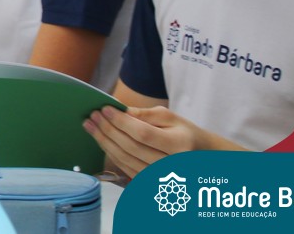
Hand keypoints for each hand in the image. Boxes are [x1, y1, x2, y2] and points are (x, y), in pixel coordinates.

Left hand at [83, 105, 217, 179]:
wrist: (202, 159)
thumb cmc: (184, 134)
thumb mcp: (171, 118)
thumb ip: (145, 114)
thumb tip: (119, 111)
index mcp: (179, 145)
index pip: (143, 134)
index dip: (121, 122)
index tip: (105, 109)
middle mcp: (171, 166)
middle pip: (131, 148)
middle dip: (108, 130)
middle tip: (92, 116)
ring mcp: (161, 179)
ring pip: (126, 160)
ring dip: (105, 142)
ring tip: (90, 126)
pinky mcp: (151, 184)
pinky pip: (126, 169)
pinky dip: (111, 154)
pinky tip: (102, 140)